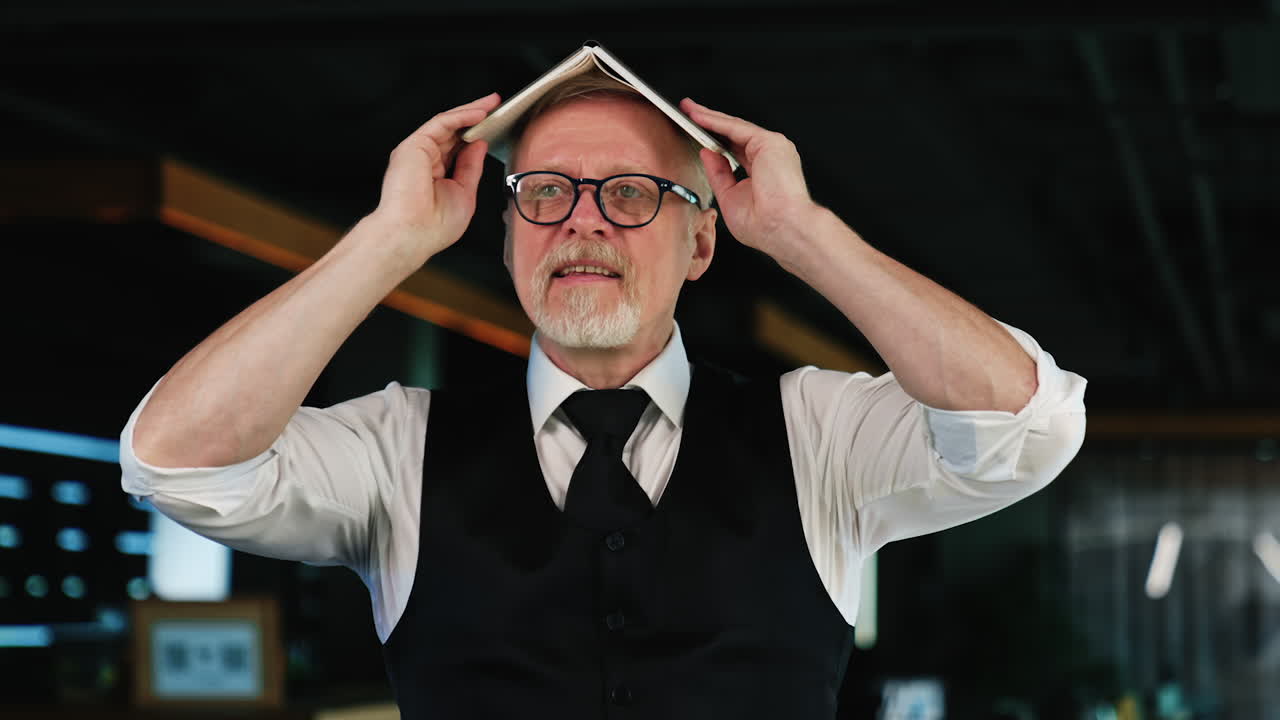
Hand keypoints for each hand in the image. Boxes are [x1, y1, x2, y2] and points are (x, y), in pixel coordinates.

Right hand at [370, 92, 500, 265]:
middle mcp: (425, 160)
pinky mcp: (414, 145)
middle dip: (475, 117)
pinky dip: (461, 116)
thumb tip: (479, 145)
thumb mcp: (465, 193)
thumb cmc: (434, 226)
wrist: (412, 234)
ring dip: (471, 111)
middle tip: (496, 105)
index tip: (495, 126)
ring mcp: (418, 151)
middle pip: (453, 131)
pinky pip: (441, 123)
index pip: (458, 147)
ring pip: (447, 123)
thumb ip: (471, 167)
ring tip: (492, 104)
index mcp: (435, 174)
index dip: (476, 135)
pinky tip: (479, 113)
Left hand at [680, 98, 819, 264]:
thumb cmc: (763, 225)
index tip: (697, 134)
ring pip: (734, 127)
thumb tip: (707, 153)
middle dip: (709, 122)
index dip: (715, 141)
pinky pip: (736, 127)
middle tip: (688, 111)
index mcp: (764, 171)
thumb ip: (718, 173)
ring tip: (688, 110)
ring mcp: (772, 147)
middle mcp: (770, 156)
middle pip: (734, 134)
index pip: (735, 150)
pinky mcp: (769, 142)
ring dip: (709, 117)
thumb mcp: (730, 197)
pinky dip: (715, 121)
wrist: (781, 229)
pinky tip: (698, 117)